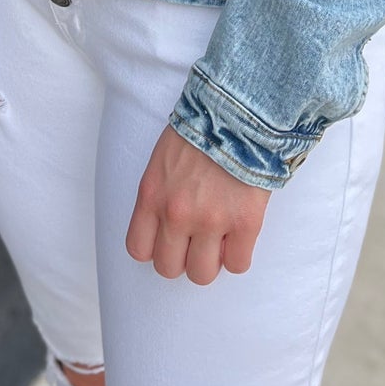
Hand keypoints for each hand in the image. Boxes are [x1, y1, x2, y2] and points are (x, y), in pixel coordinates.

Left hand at [125, 124, 270, 283]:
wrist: (239, 111)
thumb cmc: (201, 129)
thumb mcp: (162, 161)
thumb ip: (159, 195)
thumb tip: (165, 228)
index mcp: (152, 196)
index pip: (139, 250)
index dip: (156, 248)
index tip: (168, 238)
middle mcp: (176, 214)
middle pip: (169, 268)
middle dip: (182, 258)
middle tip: (195, 240)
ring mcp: (211, 221)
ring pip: (202, 274)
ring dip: (210, 261)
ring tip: (219, 239)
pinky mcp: (245, 223)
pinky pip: (238, 264)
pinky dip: (238, 255)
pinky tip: (239, 236)